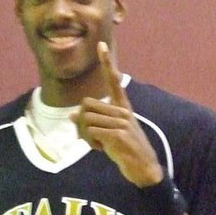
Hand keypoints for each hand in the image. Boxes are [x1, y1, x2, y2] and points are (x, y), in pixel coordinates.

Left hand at [71, 42, 162, 186]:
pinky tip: (102, 150)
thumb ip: (94, 122)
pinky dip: (91, 143)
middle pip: (86, 105)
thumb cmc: (127, 151)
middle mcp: (123, 111)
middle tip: (92, 137)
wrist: (144, 169)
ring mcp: (121, 122)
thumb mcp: (110, 134)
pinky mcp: (117, 135)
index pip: (114, 81)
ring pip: (86, 119)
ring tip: (99, 145)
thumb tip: (71, 116)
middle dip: (82, 121)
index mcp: (123, 108)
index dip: (107, 63)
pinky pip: (91, 132)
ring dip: (86, 135)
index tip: (101, 45)